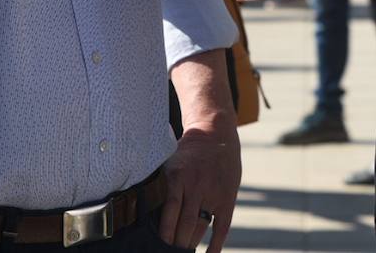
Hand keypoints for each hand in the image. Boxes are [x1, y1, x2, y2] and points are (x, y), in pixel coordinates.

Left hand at [159, 123, 240, 251]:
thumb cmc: (188, 153)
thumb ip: (164, 185)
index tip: (160, 243)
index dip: (165, 231)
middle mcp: (196, 186)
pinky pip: (221, 227)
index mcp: (178, 176)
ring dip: (191, 242)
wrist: (215, 135)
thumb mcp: (171, 163)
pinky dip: (215, 244)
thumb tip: (148, 212)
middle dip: (177, 241)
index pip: (170, 211)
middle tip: (170, 250)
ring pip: (200, 226)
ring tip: (184, 250)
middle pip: (185, 223)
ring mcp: (213, 193)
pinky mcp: (227, 199)